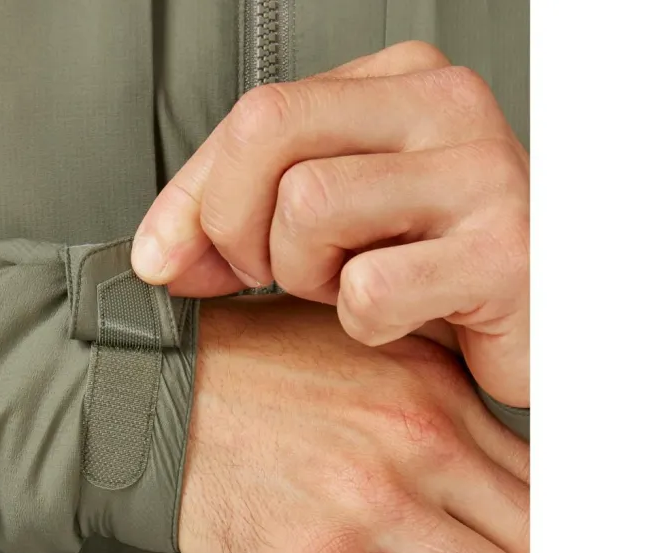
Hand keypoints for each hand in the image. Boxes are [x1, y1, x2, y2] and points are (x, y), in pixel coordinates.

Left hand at [133, 42, 529, 406]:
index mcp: (399, 83)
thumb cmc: (428, 274)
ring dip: (307, 278)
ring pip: (308, 208)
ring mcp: (481, 173)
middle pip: (266, 135)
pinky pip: (369, 292)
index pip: (253, 114)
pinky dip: (364, 326)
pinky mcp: (504, 253)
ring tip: (352, 288)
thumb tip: (155, 259)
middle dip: (237, 228)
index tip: (166, 260)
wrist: (539, 326)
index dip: (192, 199)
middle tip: (272, 274)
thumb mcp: (326, 227)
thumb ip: (237, 221)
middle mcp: (443, 106)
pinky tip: (402, 319)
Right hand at [179, 296, 529, 552]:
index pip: (539, 474)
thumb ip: (426, 383)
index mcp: (431, 390)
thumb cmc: (242, 373)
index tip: (528, 544)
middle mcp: (416, 445)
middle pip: (536, 540)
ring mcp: (371, 507)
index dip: (545, 523)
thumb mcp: (351, 344)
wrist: (153, 402)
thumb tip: (477, 440)